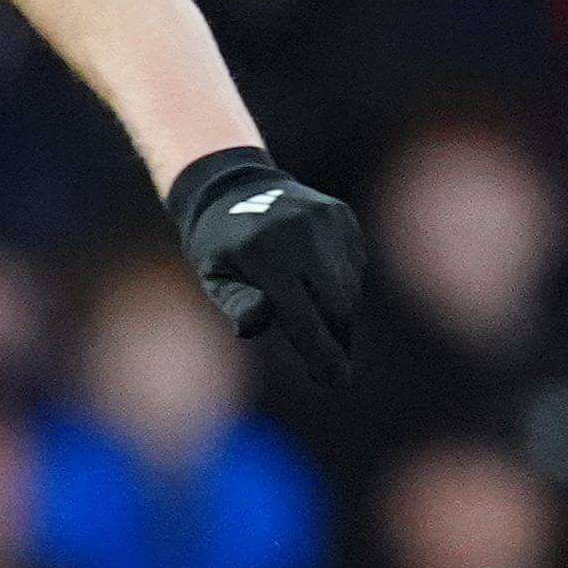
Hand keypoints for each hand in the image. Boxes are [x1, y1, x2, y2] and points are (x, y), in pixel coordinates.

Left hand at [161, 149, 365, 381]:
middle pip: (338, 306)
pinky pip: (354, 265)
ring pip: (350, 288)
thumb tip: (253, 326)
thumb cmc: (219, 245)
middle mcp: (301, 233)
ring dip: (339, 316)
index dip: (321, 354)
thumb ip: (236, 303)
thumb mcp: (213, 276)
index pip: (303, 316)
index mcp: (264, 253)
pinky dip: (342, 285)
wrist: (233, 186)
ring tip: (320, 331)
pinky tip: (317, 285)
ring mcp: (326, 220)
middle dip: (338, 342)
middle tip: (330, 370)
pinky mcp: (341, 216)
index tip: (336, 381)